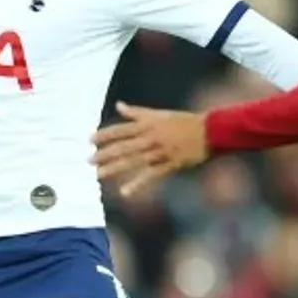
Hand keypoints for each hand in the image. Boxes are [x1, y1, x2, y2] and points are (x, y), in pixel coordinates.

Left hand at [92, 103, 209, 196]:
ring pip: (133, 161)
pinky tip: (125, 192)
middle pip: (123, 146)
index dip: (104, 135)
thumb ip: (136, 112)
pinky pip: (150, 175)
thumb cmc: (182, 121)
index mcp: (147, 125)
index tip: (88, 140)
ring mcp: (159, 152)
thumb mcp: (158, 114)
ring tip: (98, 174)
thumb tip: (118, 105)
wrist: (209, 130)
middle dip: (105, 153)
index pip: (121, 130)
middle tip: (88, 161)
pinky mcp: (169, 164)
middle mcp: (150, 138)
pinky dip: (138, 184)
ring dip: (115, 168)